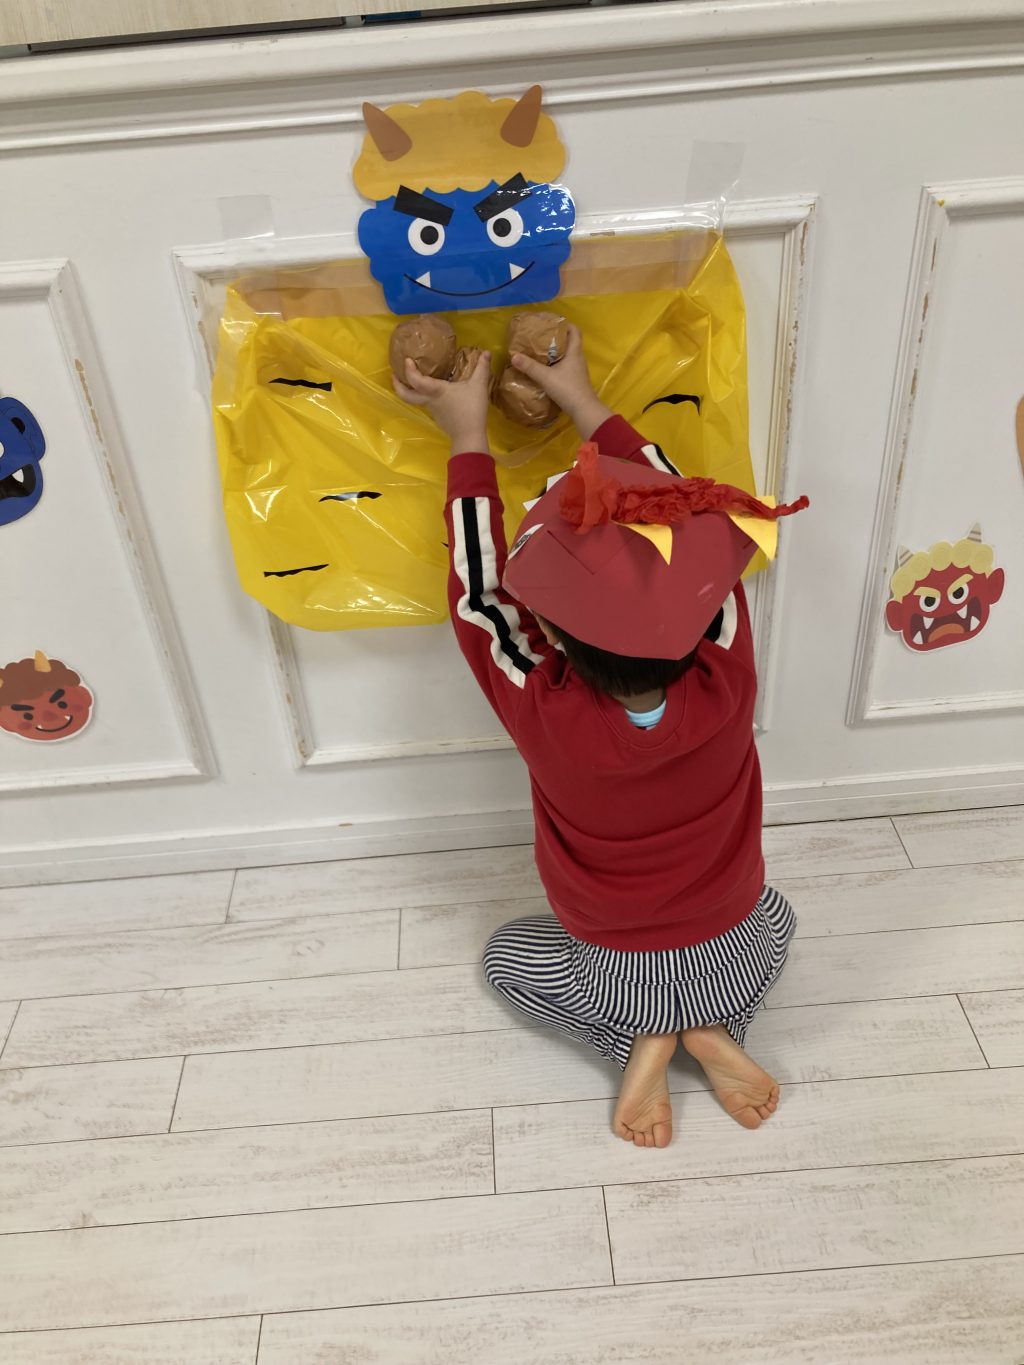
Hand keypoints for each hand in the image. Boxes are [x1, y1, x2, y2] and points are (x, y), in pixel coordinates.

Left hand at [394, 351, 490, 454]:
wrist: (469, 436)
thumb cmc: (471, 409)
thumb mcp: (478, 386)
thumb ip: (482, 368)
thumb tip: (487, 352)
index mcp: (435, 391)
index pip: (415, 380)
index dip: (408, 370)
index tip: (407, 360)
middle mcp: (429, 400)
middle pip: (405, 395)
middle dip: (397, 384)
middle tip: (395, 374)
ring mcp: (432, 410)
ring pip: (415, 400)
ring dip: (410, 390)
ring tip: (413, 379)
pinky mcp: (438, 417)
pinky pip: (426, 404)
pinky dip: (423, 396)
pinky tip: (433, 391)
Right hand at [509, 323, 611, 438]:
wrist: (583, 410)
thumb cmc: (567, 389)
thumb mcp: (546, 377)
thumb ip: (529, 366)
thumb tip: (513, 356)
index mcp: (574, 352)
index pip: (574, 331)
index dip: (565, 324)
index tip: (553, 323)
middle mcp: (578, 358)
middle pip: (570, 341)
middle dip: (558, 337)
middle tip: (543, 336)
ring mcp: (578, 370)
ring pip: (568, 354)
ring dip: (557, 351)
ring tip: (542, 350)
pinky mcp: (576, 379)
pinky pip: (567, 365)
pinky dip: (557, 363)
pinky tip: (547, 368)